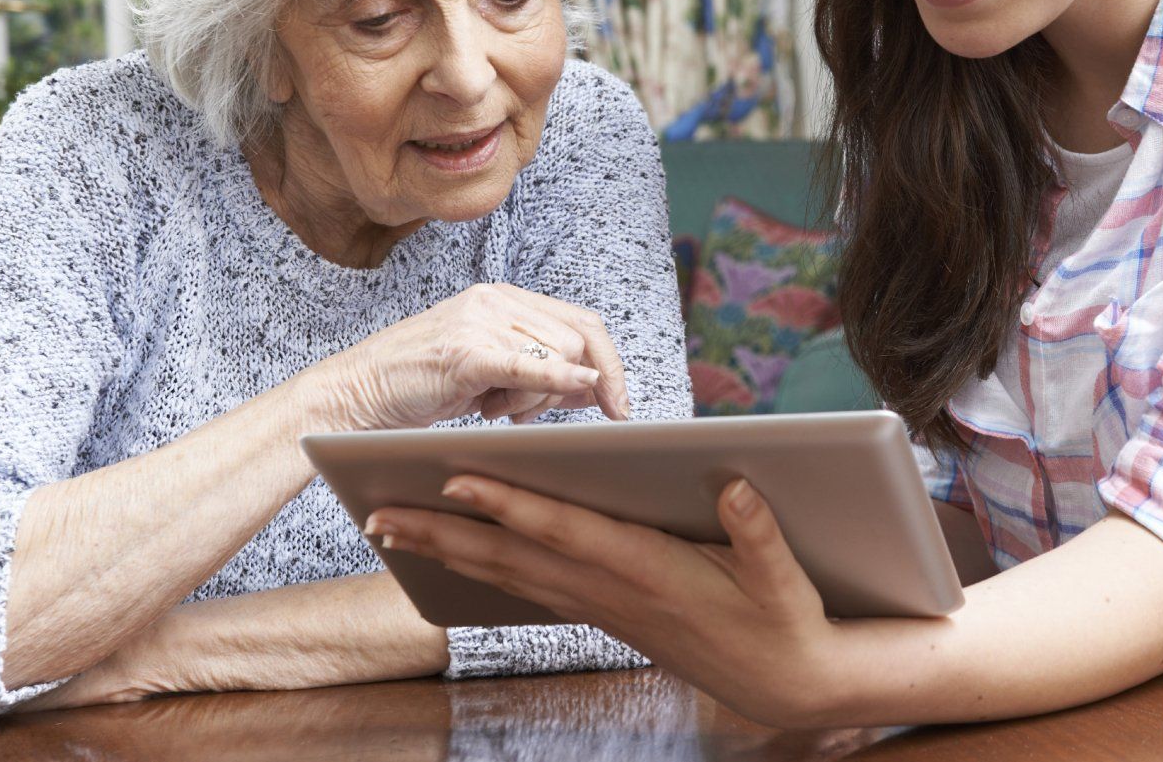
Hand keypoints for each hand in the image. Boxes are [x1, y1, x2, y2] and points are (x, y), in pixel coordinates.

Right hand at [308, 283, 630, 430]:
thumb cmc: (420, 386)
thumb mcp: (490, 376)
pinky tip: (573, 386)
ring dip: (537, 397)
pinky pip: (526, 362)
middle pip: (577, 340)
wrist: (356, 392)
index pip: (582, 322)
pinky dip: (555, 376)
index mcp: (505, 299)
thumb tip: (597, 386)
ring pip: (557, 355)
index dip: (610, 364)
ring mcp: (480, 320)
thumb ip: (541, 373)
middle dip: (569, 388)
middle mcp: (496, 299)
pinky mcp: (464, 350)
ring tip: (491, 407)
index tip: (622, 408)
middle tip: (526, 415)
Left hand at [362, 476, 848, 726]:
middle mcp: (611, 592)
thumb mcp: (782, 580)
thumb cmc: (784, 624)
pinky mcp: (605, 613)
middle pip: (511, 557)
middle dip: (441, 533)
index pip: (564, 531)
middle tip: (376, 514)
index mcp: (649, 573)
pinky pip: (528, 588)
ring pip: (509, 575)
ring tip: (392, 529)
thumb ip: (757, 534)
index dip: (510, 504)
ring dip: (448, 551)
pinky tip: (457, 557)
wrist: (786, 685)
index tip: (457, 477)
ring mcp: (602, 607)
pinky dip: (484, 569)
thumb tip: (736, 484)